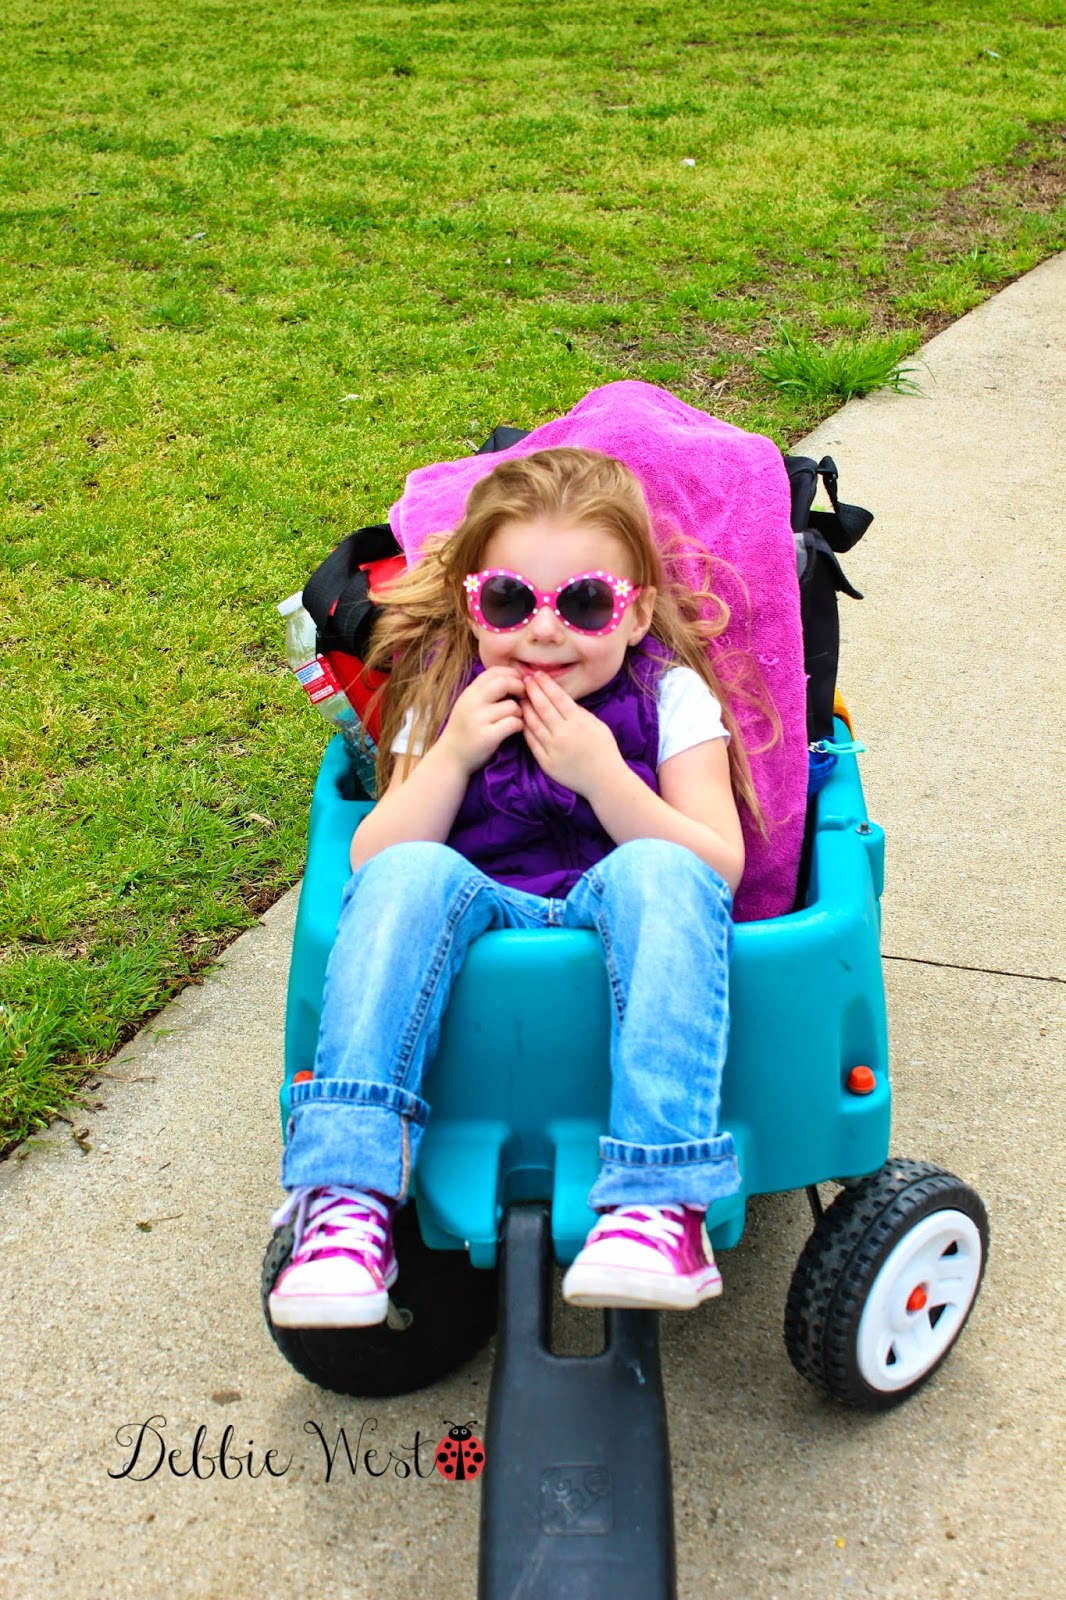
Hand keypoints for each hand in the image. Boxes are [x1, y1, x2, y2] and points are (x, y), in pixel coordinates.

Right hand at [437, 666, 525, 775]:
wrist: (450, 757)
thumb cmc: (464, 730)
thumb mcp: (468, 705)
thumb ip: (484, 691)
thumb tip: (512, 678)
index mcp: (469, 692)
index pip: (494, 671)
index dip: (512, 673)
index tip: (520, 681)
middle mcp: (472, 702)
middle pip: (504, 682)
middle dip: (520, 687)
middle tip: (524, 697)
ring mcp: (479, 719)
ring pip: (512, 706)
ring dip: (520, 711)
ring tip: (516, 718)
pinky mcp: (487, 736)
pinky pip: (513, 723)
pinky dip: (519, 725)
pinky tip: (515, 729)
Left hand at [521, 672, 625, 797]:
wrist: (605, 781)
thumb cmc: (605, 750)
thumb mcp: (598, 726)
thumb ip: (580, 712)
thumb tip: (561, 699)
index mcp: (579, 723)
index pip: (558, 698)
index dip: (546, 684)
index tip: (537, 674)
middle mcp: (564, 735)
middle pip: (543, 708)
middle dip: (532, 691)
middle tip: (524, 680)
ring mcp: (554, 750)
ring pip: (534, 724)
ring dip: (526, 708)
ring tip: (520, 697)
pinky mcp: (547, 763)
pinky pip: (532, 743)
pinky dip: (525, 729)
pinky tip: (521, 719)